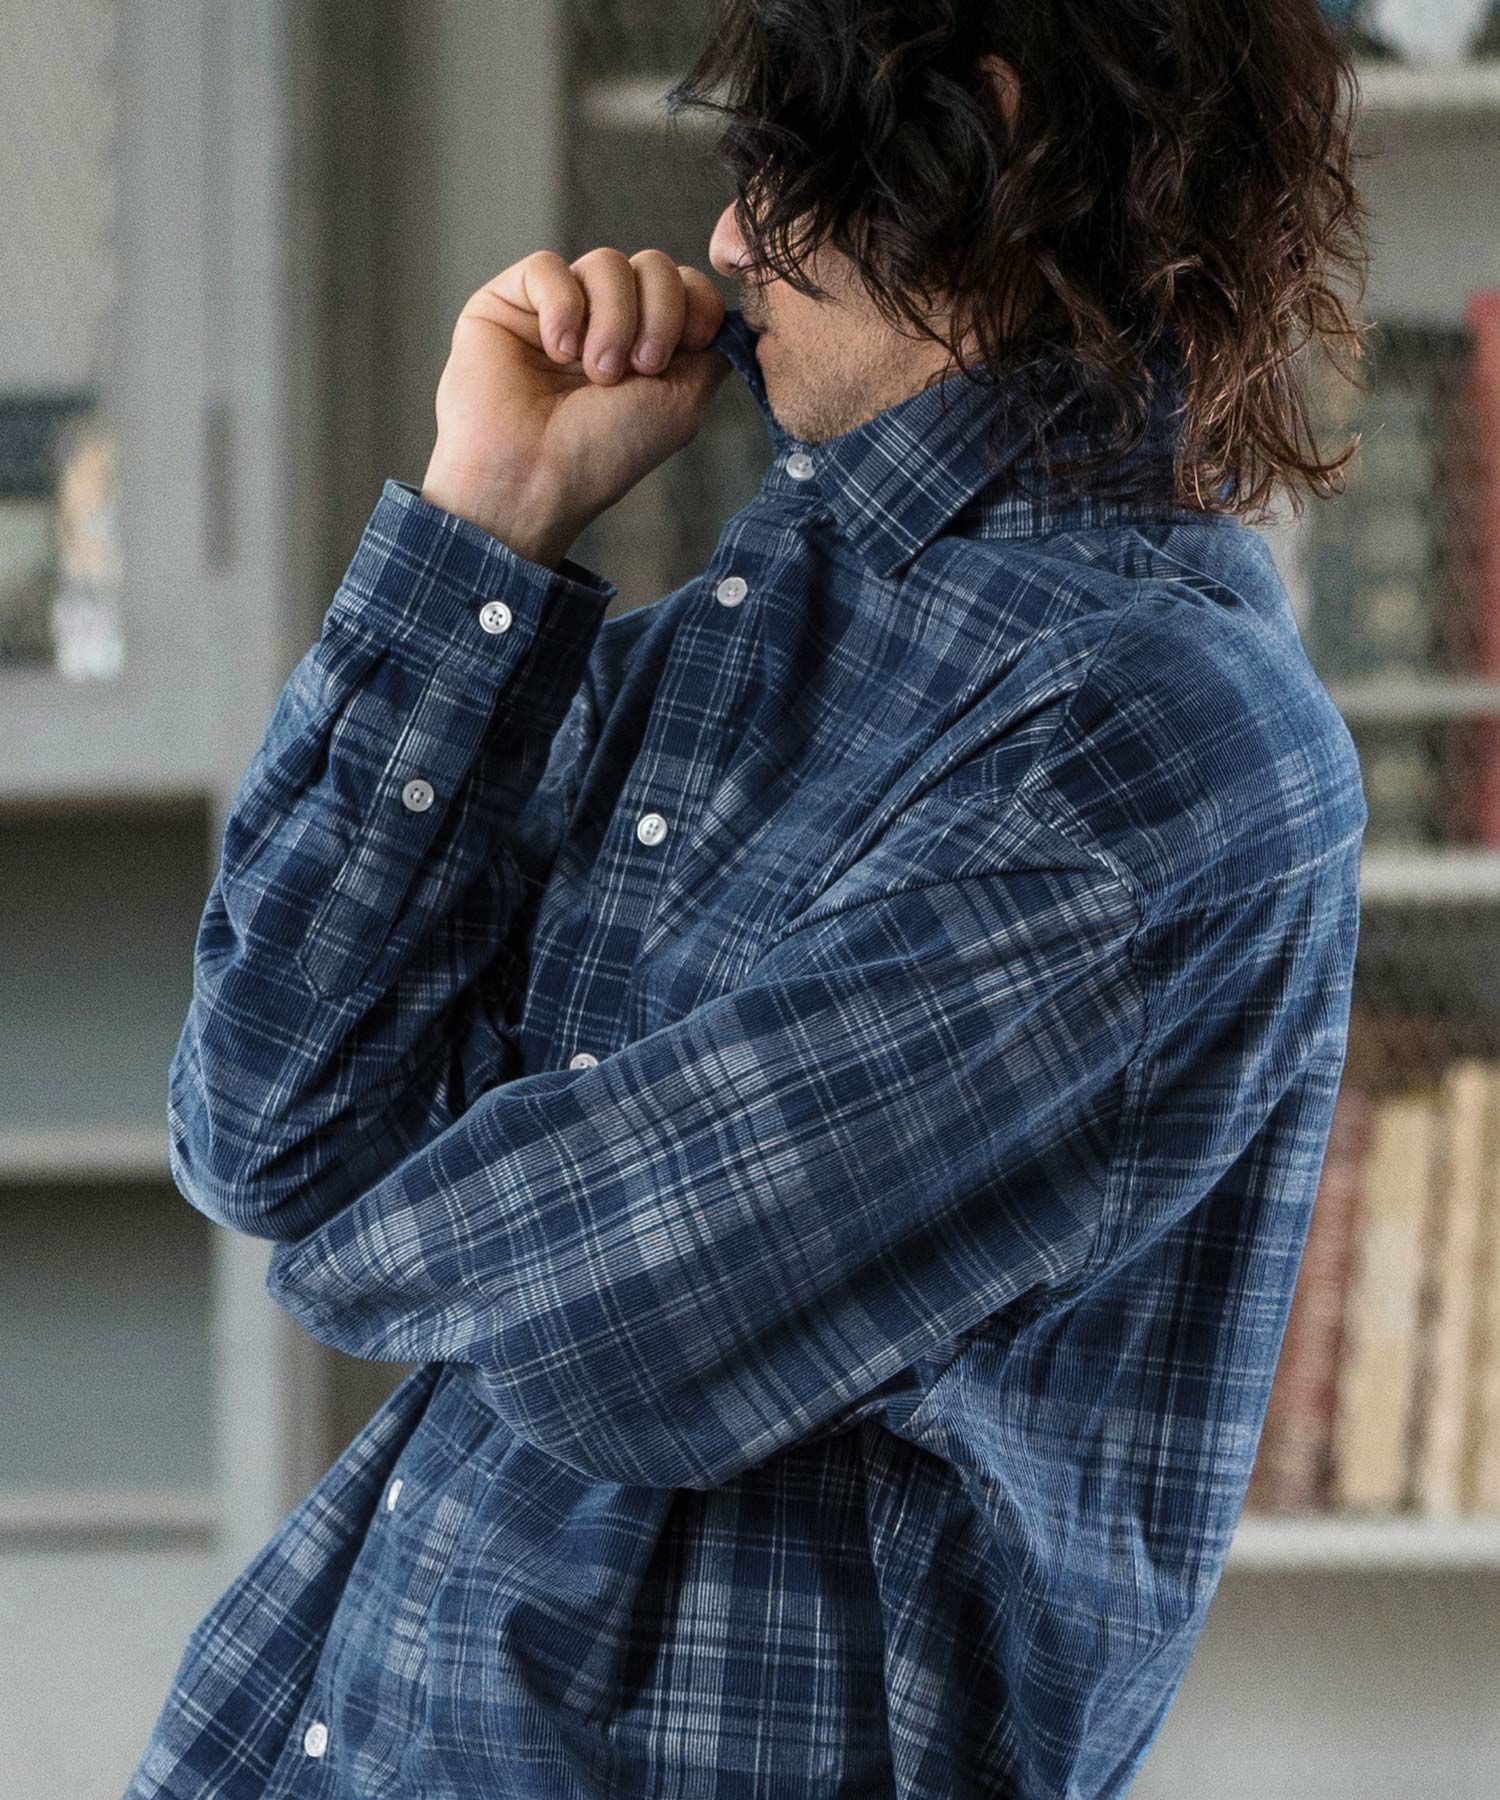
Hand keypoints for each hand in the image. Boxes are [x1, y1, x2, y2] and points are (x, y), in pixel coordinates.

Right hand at [420, 247, 729, 567]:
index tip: (689, 348)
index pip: (688, 285)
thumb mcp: (682, 402)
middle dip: (659, 314)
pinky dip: (562, 307)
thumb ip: (712, 350)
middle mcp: (606, 322)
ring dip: (613, 320)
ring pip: (606, 263)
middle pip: (655, 265)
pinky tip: (556, 351)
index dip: (697, 305)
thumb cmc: (605, 452)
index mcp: (649, 345)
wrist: (532, 478)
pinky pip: (548, 267)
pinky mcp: (510, 301)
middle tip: (639, 370)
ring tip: (595, 373)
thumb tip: (726, 314)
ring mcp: (560, 309)